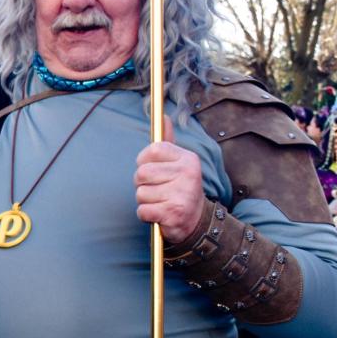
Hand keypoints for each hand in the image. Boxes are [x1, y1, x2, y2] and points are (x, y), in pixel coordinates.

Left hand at [134, 118, 205, 244]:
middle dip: (143, 184)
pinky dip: (146, 215)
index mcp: (188, 158)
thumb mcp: (178, 163)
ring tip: (161, 202)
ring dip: (145, 201)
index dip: (144, 162)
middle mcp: (188, 174)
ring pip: (140, 193)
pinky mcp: (174, 213)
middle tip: (158, 189)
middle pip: (141, 173)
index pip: (151, 151)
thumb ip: (167, 142)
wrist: (196, 221)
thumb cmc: (179, 188)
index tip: (154, 170)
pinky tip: (160, 214)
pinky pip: (142, 210)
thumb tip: (163, 117)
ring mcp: (182, 194)